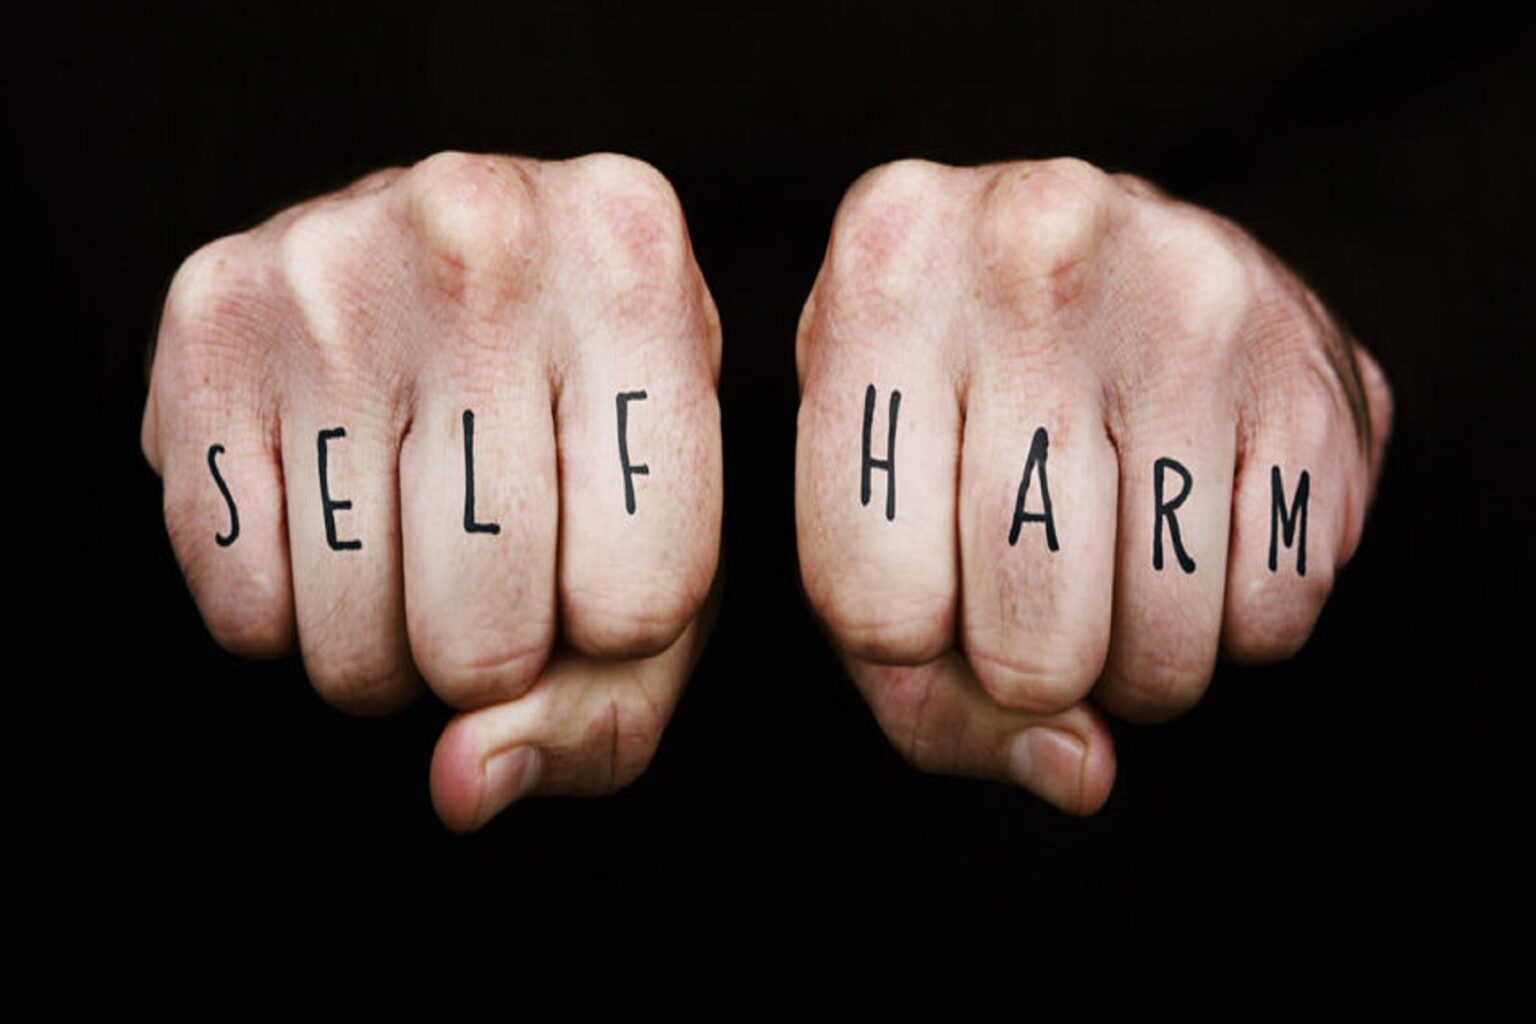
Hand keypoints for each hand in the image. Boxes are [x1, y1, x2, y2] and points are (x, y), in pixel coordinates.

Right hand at [142, 152, 722, 830]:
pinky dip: (288, 614)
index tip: (602, 559)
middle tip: (495, 573)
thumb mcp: (664, 547)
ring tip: (415, 545)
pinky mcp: (205, 318)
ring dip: (387, 649)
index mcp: (637, 266)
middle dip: (492, 660)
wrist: (462, 273)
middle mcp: (483, 231)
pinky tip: (327, 522)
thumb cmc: (589, 428)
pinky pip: (238, 599)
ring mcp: (328, 266)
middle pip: (485, 633)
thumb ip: (604, 708)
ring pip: (352, 636)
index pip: (639, 602)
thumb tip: (462, 782)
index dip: (617, 630)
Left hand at [795, 158, 1392, 812]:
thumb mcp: (863, 512)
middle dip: (1033, 671)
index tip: (926, 584)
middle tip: (1035, 596)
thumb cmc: (942, 410)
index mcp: (882, 271)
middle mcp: (1034, 244)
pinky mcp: (1311, 359)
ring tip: (1114, 565)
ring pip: (1165, 643)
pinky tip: (1198, 532)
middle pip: (1028, 641)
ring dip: (1141, 662)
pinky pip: (1277, 610)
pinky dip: (1237, 621)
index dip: (904, 645)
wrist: (1088, 263)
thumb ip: (924, 689)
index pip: (874, 603)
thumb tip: (1079, 770)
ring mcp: (1190, 290)